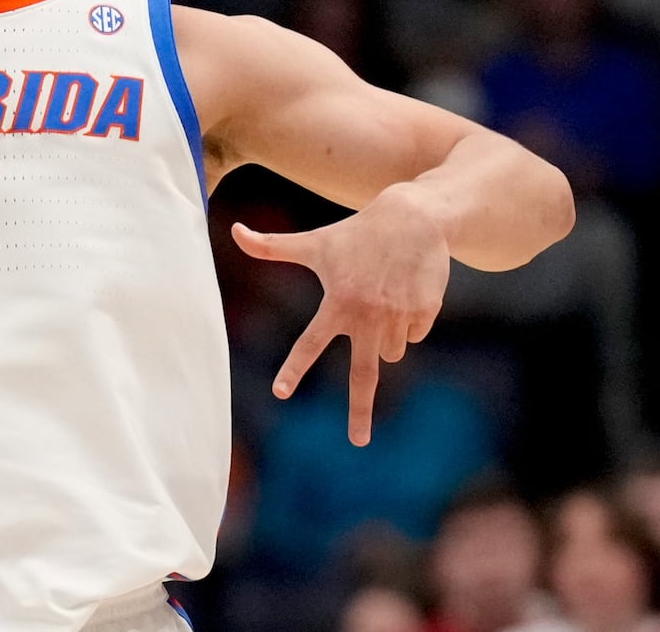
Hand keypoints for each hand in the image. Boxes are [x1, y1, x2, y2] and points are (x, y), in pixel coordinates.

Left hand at [231, 187, 449, 445]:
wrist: (414, 216)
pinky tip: (405, 293)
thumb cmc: (356, 232)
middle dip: (360, 412)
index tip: (279, 392)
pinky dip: (409, 323)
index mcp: (338, 303)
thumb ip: (272, 247)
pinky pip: (415, 336)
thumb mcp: (314, 242)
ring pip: (391, 352)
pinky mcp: (427, 313)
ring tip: (382, 297)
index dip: (294, 368)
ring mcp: (400, 318)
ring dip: (384, 338)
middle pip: (363, 376)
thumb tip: (232, 231)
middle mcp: (368, 317)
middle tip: (357, 442)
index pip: (310, 343)